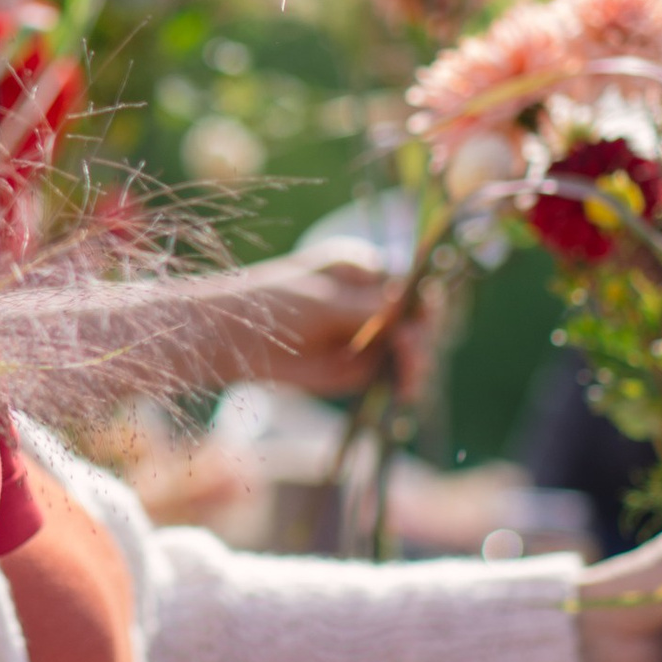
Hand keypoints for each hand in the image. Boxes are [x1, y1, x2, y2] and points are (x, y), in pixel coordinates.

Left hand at [227, 247, 436, 402]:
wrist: (238, 339)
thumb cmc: (274, 304)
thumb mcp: (322, 301)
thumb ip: (364, 306)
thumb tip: (406, 303)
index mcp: (364, 272)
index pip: (409, 283)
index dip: (423, 300)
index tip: (424, 315)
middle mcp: (372, 303)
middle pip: (416, 319)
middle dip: (422, 334)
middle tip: (410, 347)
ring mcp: (369, 336)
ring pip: (409, 350)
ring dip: (417, 361)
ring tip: (411, 370)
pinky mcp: (360, 368)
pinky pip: (391, 375)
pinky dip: (402, 383)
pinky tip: (406, 390)